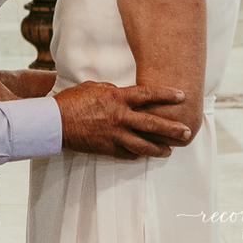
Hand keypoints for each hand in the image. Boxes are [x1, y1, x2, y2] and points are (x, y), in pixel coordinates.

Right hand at [53, 81, 189, 159]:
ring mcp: (115, 135)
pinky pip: (128, 153)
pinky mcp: (108, 148)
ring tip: (169, 150)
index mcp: (117, 98)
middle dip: (172, 129)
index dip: (166, 95)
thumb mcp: (93, 87)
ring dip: (159, 148)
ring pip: (144, 144)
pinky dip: (138, 154)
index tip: (182, 96)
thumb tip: (123, 93)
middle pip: (153, 124)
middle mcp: (120, 117)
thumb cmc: (72, 101)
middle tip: (187, 133)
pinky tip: (145, 154)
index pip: (148, 95)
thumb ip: (112, 91)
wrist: (55, 122)